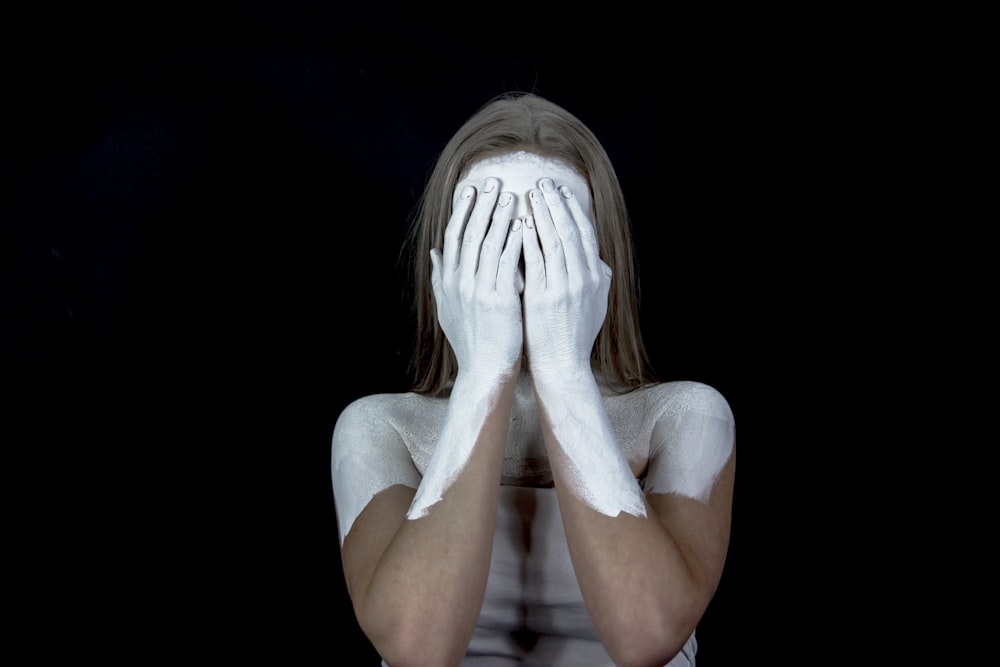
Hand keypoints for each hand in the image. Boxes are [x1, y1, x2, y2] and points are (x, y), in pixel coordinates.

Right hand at [430, 178, 523, 379]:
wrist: (485, 370)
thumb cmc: (472, 340)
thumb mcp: (447, 308)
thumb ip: (440, 278)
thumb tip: (434, 251)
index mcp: (449, 281)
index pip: (454, 236)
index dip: (463, 210)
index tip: (472, 189)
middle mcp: (460, 282)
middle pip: (471, 233)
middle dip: (482, 204)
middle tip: (494, 180)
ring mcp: (479, 290)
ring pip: (489, 242)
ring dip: (500, 215)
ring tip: (511, 194)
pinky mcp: (500, 299)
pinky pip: (508, 262)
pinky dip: (514, 240)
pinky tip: (523, 224)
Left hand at [521, 178, 610, 378]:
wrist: (563, 365)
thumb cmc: (575, 334)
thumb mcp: (596, 303)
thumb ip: (597, 277)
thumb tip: (596, 256)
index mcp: (596, 277)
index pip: (585, 234)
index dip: (574, 210)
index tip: (562, 191)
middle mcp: (583, 279)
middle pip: (570, 231)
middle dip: (557, 204)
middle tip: (544, 182)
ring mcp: (563, 288)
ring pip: (554, 241)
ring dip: (543, 214)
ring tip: (531, 194)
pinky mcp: (543, 298)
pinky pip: (535, 261)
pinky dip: (530, 240)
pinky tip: (522, 223)